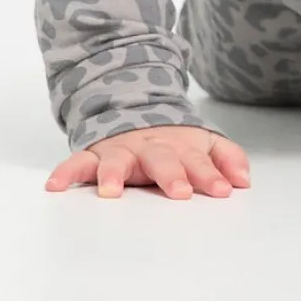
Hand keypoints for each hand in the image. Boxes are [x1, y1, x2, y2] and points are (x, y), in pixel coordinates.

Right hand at [45, 125, 250, 199]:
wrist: (132, 108)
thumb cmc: (172, 141)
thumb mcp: (204, 143)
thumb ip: (227, 158)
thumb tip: (245, 180)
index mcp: (180, 147)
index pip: (198, 161)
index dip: (211, 175)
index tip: (222, 190)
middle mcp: (150, 148)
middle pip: (162, 159)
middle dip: (171, 175)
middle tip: (179, 192)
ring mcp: (120, 151)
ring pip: (116, 160)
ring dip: (113, 174)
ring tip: (110, 191)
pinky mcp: (94, 155)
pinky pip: (77, 163)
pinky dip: (66, 173)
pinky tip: (55, 186)